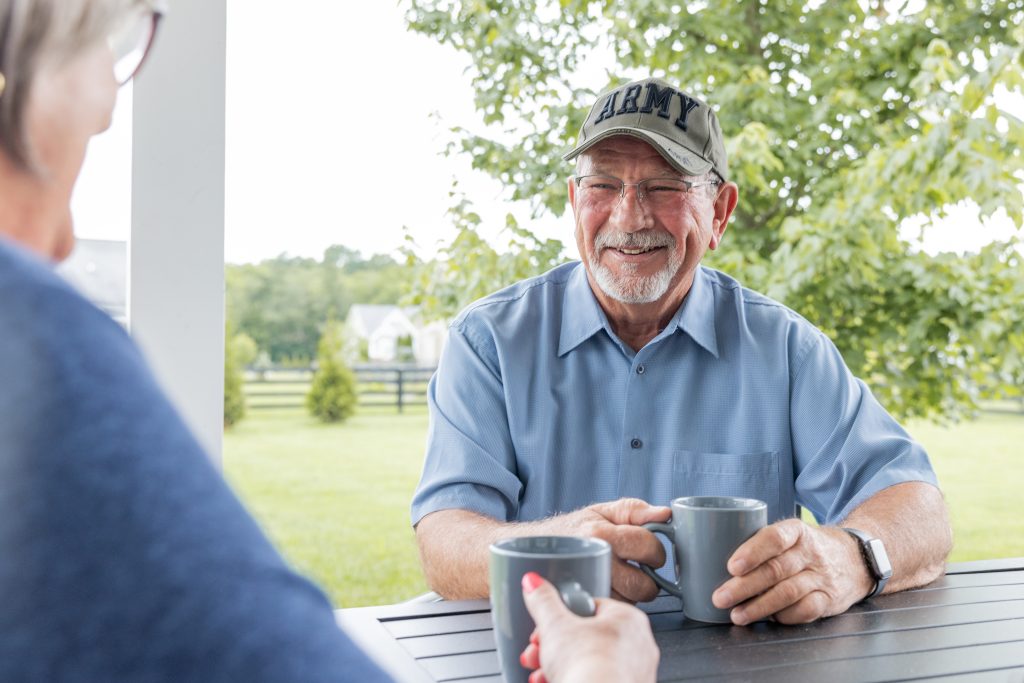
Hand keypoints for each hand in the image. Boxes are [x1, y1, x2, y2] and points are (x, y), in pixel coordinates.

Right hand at [519, 572, 658, 682]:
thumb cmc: (588, 669)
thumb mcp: (554, 626)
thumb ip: (542, 601)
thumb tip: (533, 582)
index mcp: (627, 618)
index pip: (589, 607)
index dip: (559, 618)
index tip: (543, 628)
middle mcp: (639, 645)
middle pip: (587, 638)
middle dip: (554, 647)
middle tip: (537, 653)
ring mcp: (636, 673)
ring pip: (590, 663)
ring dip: (559, 667)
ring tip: (540, 673)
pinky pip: (597, 680)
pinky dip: (575, 680)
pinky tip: (553, 682)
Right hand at [552, 498, 670, 602]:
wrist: (534, 548)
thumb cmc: (572, 530)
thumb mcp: (602, 511)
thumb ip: (635, 510)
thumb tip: (665, 513)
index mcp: (601, 534)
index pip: (646, 546)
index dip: (655, 552)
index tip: (650, 553)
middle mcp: (594, 560)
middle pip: (641, 583)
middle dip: (647, 579)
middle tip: (637, 570)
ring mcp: (588, 585)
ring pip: (629, 601)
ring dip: (631, 593)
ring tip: (620, 578)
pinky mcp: (582, 603)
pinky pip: (614, 608)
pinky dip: (617, 601)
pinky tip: (609, 588)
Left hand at [711, 519, 873, 624]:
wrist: (855, 558)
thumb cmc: (807, 548)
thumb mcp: (790, 534)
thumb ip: (761, 543)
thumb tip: (713, 557)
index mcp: (797, 531)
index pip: (775, 537)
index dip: (753, 552)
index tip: (731, 566)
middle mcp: (811, 552)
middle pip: (776, 570)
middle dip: (745, 586)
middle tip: (720, 597)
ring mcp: (822, 577)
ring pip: (789, 593)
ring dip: (759, 607)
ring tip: (736, 614)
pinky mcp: (829, 600)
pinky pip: (806, 610)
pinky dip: (784, 617)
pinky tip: (767, 620)